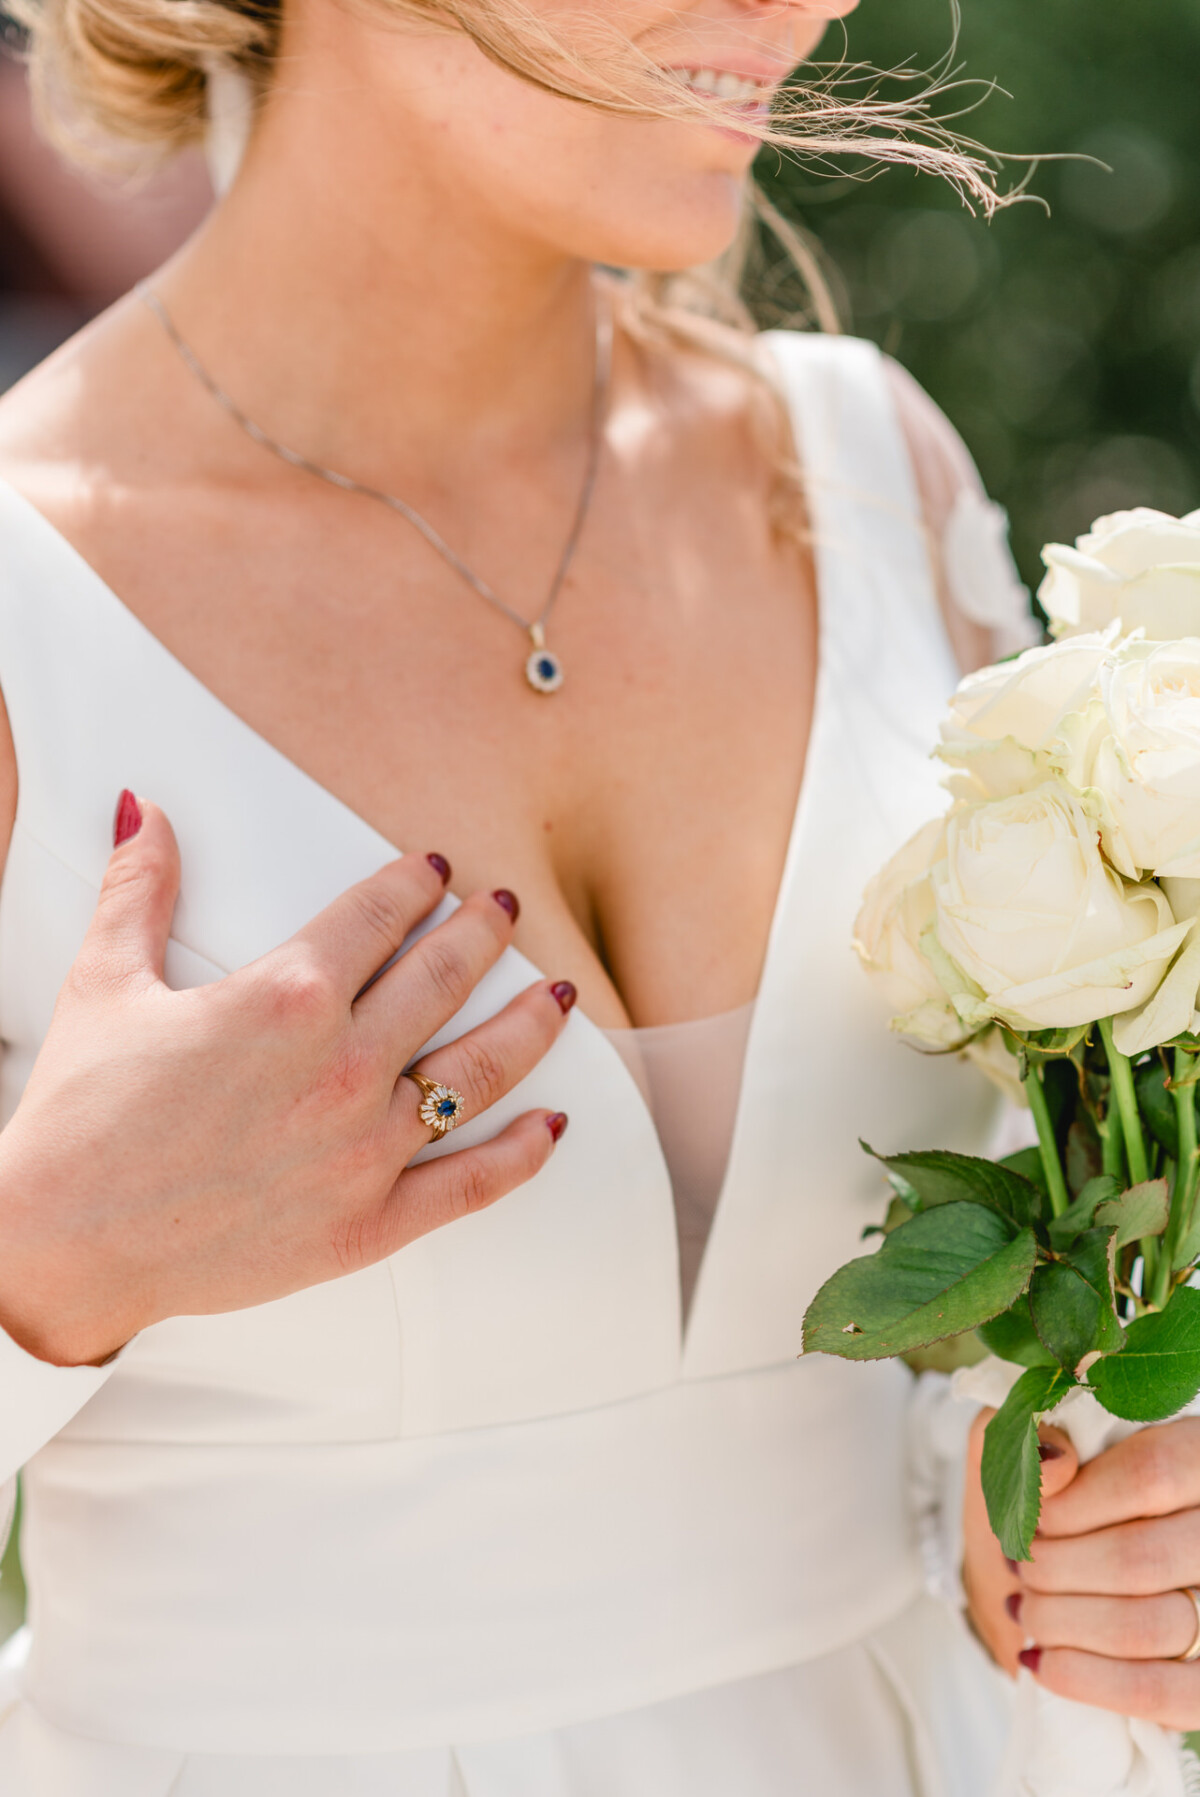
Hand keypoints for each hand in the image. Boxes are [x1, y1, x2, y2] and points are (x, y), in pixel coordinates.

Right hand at [0, 796, 572, 1366]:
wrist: (63, 1244)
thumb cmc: (81, 1118)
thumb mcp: (107, 983)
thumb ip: (142, 890)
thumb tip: (147, 810)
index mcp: (285, 997)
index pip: (378, 915)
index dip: (414, 883)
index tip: (437, 871)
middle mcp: (341, 1066)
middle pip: (442, 977)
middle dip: (481, 934)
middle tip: (503, 913)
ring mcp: (364, 1148)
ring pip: (480, 1069)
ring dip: (530, 1024)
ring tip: (557, 993)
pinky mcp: (369, 1224)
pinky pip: (472, 1183)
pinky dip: (521, 1153)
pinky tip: (551, 1125)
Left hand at [965, 1409, 1199, 1727]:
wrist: (1055, 1560)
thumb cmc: (1047, 1493)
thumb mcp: (1029, 1438)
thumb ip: (1033, 1432)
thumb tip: (1053, 1464)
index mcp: (1197, 1452)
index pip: (1149, 1474)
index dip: (1074, 1505)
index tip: (1030, 1521)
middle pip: (1142, 1558)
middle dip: (1057, 1569)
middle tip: (1020, 1566)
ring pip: (1153, 1627)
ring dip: (1063, 1621)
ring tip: (1026, 1606)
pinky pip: (1169, 1697)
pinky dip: (1091, 1682)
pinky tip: (1041, 1661)